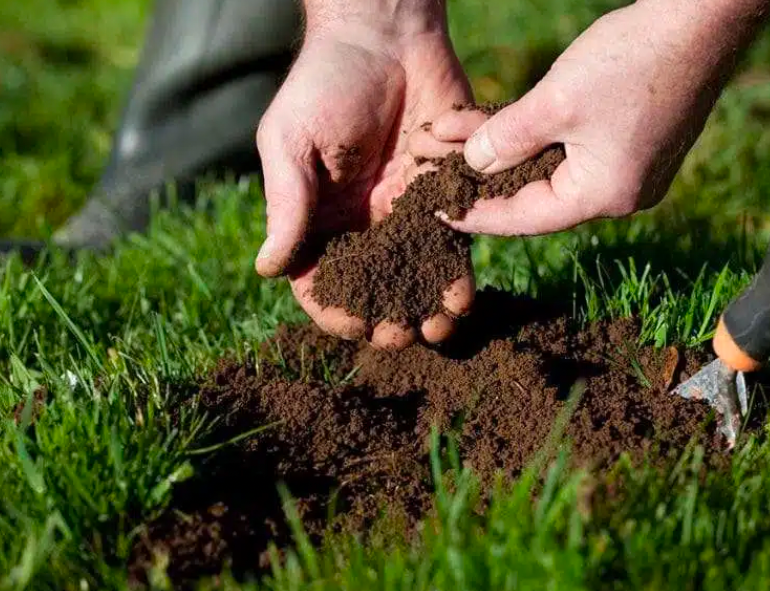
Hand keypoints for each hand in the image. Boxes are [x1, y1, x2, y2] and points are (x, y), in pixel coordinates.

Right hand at [254, 13, 474, 348]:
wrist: (384, 33)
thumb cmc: (324, 81)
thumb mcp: (291, 143)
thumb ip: (286, 206)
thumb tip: (267, 271)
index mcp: (317, 215)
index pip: (319, 278)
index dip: (333, 309)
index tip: (353, 325)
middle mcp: (360, 221)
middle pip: (373, 286)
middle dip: (386, 317)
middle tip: (401, 337)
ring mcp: (404, 208)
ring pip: (416, 272)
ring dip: (426, 306)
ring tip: (439, 328)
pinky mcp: (443, 190)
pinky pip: (452, 239)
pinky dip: (456, 270)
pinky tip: (463, 294)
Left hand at [417, 0, 767, 234]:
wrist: (700, 21)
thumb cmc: (631, 60)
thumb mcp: (555, 103)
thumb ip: (506, 139)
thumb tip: (473, 164)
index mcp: (604, 195)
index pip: (525, 218)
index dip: (477, 213)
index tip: (438, 210)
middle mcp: (621, 194)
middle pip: (538, 196)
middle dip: (487, 178)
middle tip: (441, 174)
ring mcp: (632, 171)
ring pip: (553, 172)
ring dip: (510, 154)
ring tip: (463, 141)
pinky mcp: (635, 145)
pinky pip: (574, 154)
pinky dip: (539, 141)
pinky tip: (506, 125)